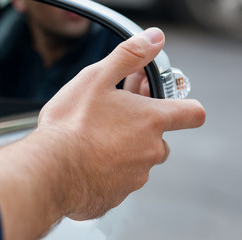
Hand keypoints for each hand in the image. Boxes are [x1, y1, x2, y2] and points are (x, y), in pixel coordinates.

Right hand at [37, 27, 204, 219]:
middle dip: (140, 129)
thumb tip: (153, 40)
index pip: (192, 113)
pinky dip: (106, 172)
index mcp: (151, 120)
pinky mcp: (116, 197)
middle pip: (159, 139)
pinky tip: (84, 162)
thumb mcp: (96, 78)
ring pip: (137, 161)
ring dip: (122, 150)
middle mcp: (150, 151)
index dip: (184, 107)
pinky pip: (117, 181)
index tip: (164, 104)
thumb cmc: (70, 124)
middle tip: (112, 118)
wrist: (49, 169)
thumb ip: (128, 57)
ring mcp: (135, 177)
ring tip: (91, 141)